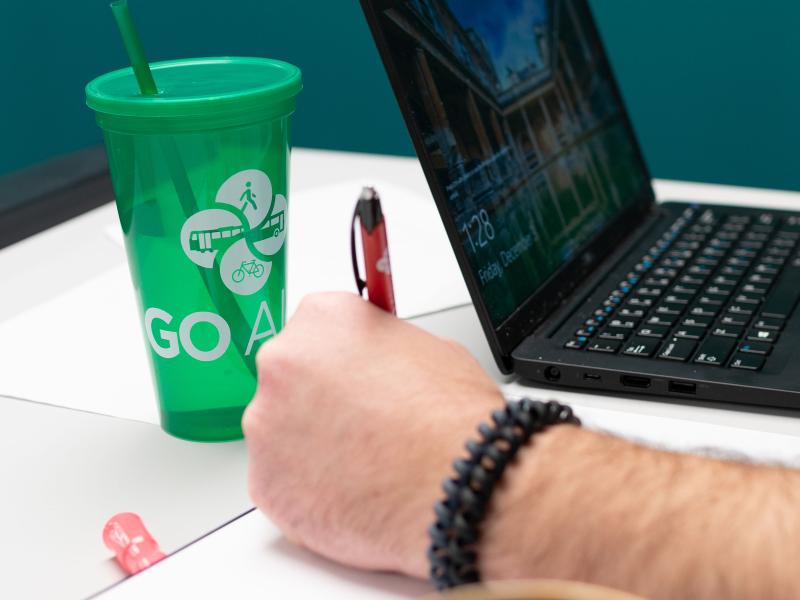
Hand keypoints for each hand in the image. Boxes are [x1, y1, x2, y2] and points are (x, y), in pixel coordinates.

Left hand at [243, 292, 503, 577]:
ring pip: (279, 432)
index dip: (340, 359)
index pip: (315, 330)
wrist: (458, 486)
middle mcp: (282, 362)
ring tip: (363, 463)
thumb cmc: (451, 419)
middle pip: (289, 378)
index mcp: (322, 318)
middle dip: (319, 400)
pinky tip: (349, 491)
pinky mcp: (264, 481)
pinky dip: (307, 489)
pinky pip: (279, 481)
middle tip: (361, 425)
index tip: (351, 378)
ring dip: (310, 445)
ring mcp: (265, 423)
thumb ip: (383, 348)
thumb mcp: (429, 348)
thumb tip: (376, 363)